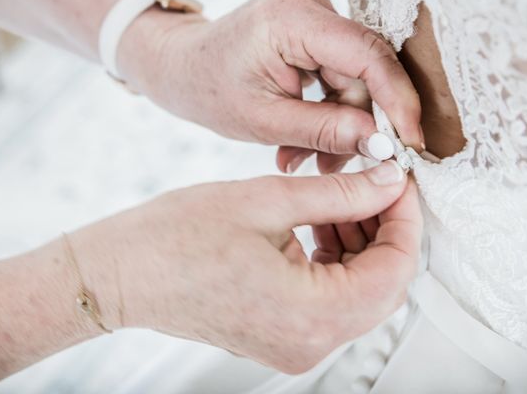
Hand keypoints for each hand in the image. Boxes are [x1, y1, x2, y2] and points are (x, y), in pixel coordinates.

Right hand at [75, 160, 421, 372]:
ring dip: (361, 244)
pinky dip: (336, 263)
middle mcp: (310, 343)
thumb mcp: (267, 201)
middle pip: (383, 286)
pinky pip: (331, 302)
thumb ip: (340, 193)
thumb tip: (390, 182)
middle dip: (385, 229)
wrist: (121, 273)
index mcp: (310, 313)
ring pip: (359, 294)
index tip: (399, 179)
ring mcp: (295, 347)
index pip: (395, 269)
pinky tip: (319, 226)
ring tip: (340, 199)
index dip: (405, 218)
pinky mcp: (281, 338)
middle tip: (373, 182)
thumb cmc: (176, 237)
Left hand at [118, 0, 422, 172]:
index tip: (410, 142)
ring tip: (302, 157)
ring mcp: (312, 8)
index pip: (366, 54)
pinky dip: (326, 108)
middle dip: (354, 123)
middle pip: (361, 70)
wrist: (184, 67)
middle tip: (334, 165)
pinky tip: (302, 138)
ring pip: (352, 76)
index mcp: (290, 16)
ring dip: (336, 122)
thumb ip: (325, 131)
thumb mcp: (264, 121)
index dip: (397, 99)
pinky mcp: (313, 24)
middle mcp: (307, 0)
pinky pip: (339, 71)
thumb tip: (381, 145)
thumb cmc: (210, 90)